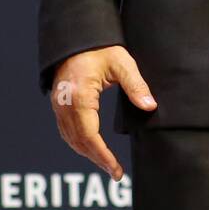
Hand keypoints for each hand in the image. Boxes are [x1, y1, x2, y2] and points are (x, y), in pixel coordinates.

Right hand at [50, 45, 156, 180]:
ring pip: (70, 139)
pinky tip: (91, 148)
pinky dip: (79, 143)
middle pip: (79, 142)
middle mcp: (64, 105)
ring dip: (87, 153)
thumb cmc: (99, 47)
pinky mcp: (58, 103)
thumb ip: (135, 85)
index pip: (90, 136)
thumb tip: (150, 106)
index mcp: (79, 96)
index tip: (116, 170)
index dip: (103, 156)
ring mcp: (58, 105)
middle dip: (97, 159)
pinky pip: (66, 130)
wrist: (76, 36)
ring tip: (107, 164)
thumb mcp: (121, 63)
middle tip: (116, 173)